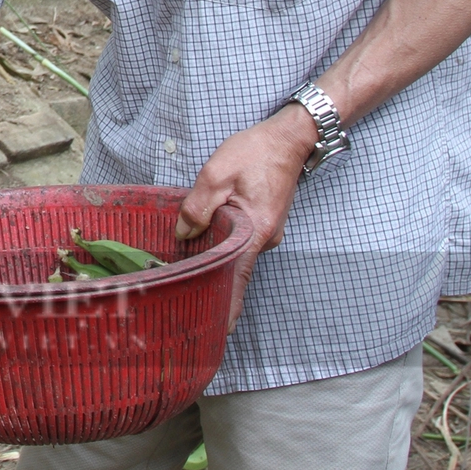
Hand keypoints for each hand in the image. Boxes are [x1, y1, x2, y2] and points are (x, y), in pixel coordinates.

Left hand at [175, 105, 316, 328]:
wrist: (287, 138)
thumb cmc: (254, 152)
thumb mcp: (216, 174)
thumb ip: (198, 207)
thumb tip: (183, 233)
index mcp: (255, 230)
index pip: (239, 277)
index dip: (229, 305)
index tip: (221, 331)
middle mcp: (266, 237)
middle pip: (236, 267)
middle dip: (215, 284)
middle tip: (190, 303)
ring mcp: (267, 231)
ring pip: (237, 252)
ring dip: (216, 258)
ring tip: (189, 269)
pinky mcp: (264, 222)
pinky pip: (241, 240)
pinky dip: (224, 244)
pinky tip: (205, 240)